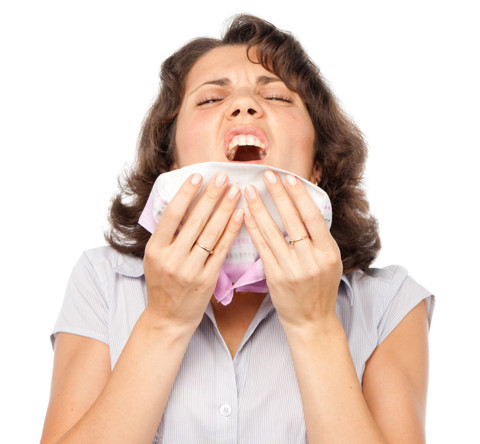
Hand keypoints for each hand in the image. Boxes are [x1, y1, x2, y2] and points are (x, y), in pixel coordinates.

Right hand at [143, 172, 243, 330]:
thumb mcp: (154, 258)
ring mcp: (190, 270)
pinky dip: (231, 231)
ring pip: (211, 234)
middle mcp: (172, 259)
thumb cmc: (162, 284)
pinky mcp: (207, 280)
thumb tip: (182, 203)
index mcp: (155, 250)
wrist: (168, 318)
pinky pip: (222, 250)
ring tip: (235, 190)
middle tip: (223, 176)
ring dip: (224, 209)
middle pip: (195, 221)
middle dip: (211, 196)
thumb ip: (166, 235)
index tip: (198, 176)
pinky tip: (240, 215)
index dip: (185, 194)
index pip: (171, 215)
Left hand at [243, 171, 341, 327]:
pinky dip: (253, 229)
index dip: (300, 196)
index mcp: (329, 253)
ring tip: (249, 190)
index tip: (289, 178)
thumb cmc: (320, 288)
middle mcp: (312, 260)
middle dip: (278, 195)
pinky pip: (262, 248)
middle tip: (267, 174)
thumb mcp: (329, 262)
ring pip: (273, 232)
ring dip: (260, 208)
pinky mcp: (275, 277)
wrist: (311, 320)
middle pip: (293, 220)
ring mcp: (292, 269)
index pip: (313, 217)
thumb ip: (318, 239)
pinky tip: (245, 215)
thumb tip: (303, 208)